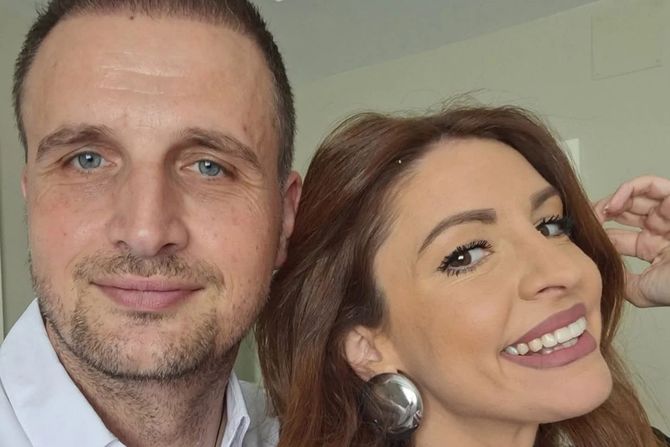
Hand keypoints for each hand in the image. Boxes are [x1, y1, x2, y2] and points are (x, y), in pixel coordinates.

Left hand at [592, 176, 669, 306]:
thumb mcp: (641, 291)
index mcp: (653, 249)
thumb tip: (601, 274)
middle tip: (586, 219)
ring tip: (599, 212)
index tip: (580, 235)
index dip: (599, 233)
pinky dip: (628, 189)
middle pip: (625, 213)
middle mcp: (661, 230)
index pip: (619, 237)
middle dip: (602, 213)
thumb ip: (621, 281)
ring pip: (635, 196)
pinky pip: (651, 185)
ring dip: (612, 200)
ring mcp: (669, 214)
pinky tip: (614, 205)